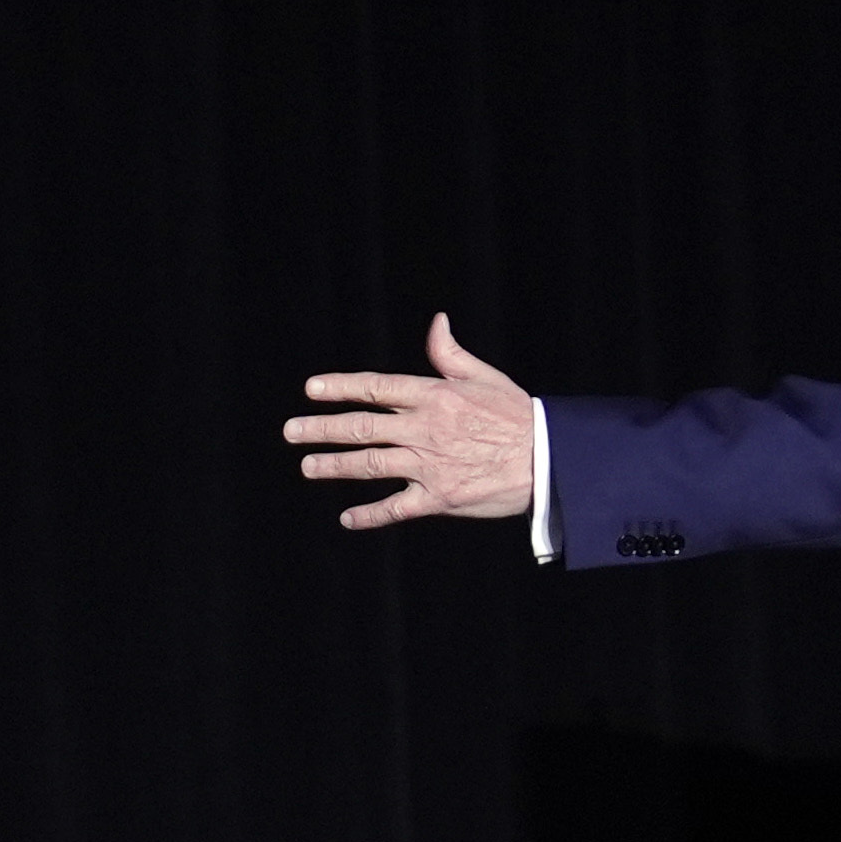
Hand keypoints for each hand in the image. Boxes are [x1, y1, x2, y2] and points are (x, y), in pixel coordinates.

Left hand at [290, 314, 537, 530]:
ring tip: (307, 466)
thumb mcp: (485, 377)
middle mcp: (425, 429)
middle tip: (291, 431)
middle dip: (322, 428)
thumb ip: (450, 354)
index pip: (376, 387)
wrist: (549, 460)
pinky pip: (396, 508)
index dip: (340, 387)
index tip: (311, 389)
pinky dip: (369, 515)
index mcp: (435, 396)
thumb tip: (436, 322)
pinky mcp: (439, 497)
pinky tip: (347, 518)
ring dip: (334, 466)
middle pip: (362, 427)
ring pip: (369, 465)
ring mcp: (429, 465)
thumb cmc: (517, 416)